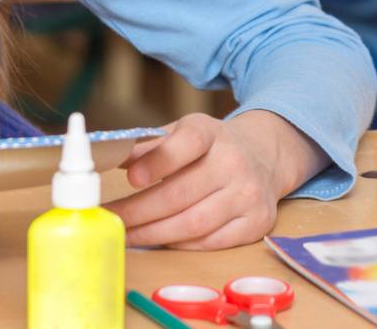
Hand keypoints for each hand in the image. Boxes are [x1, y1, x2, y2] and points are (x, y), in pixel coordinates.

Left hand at [105, 111, 325, 249]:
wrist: (264, 156)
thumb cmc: (212, 147)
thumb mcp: (183, 133)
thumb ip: (150, 145)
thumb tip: (113, 158)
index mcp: (212, 132)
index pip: (187, 144)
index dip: (158, 162)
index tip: (131, 178)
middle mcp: (235, 162)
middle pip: (181, 193)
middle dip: (140, 211)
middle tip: (112, 219)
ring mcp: (249, 194)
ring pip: (193, 224)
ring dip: (154, 234)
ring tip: (128, 234)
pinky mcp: (257, 223)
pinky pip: (210, 242)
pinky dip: (180, 244)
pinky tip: (160, 240)